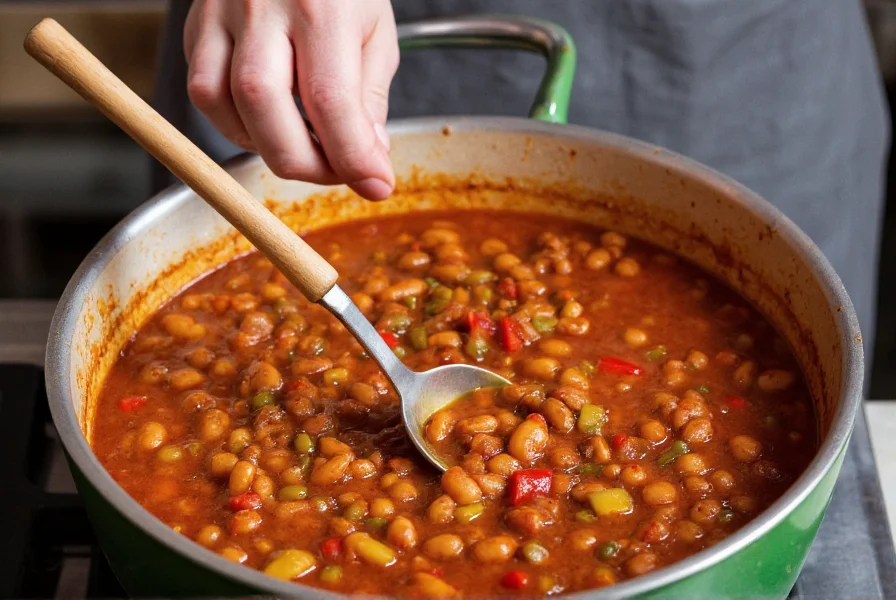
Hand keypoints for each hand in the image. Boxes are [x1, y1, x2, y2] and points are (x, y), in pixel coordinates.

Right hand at [184, 0, 397, 199]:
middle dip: (302, 161)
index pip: (331, 101)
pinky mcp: (196, 25)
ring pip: (220, 102)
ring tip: (302, 145)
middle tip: (334, 171)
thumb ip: (369, 99)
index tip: (375, 185)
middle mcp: (263, 6)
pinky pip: (202, 90)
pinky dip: (234, 122)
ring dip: (263, 144)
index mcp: (320, 7)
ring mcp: (220, 12)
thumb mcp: (375, 31)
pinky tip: (267, 122)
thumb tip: (366, 160)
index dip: (353, 157)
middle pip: (264, 106)